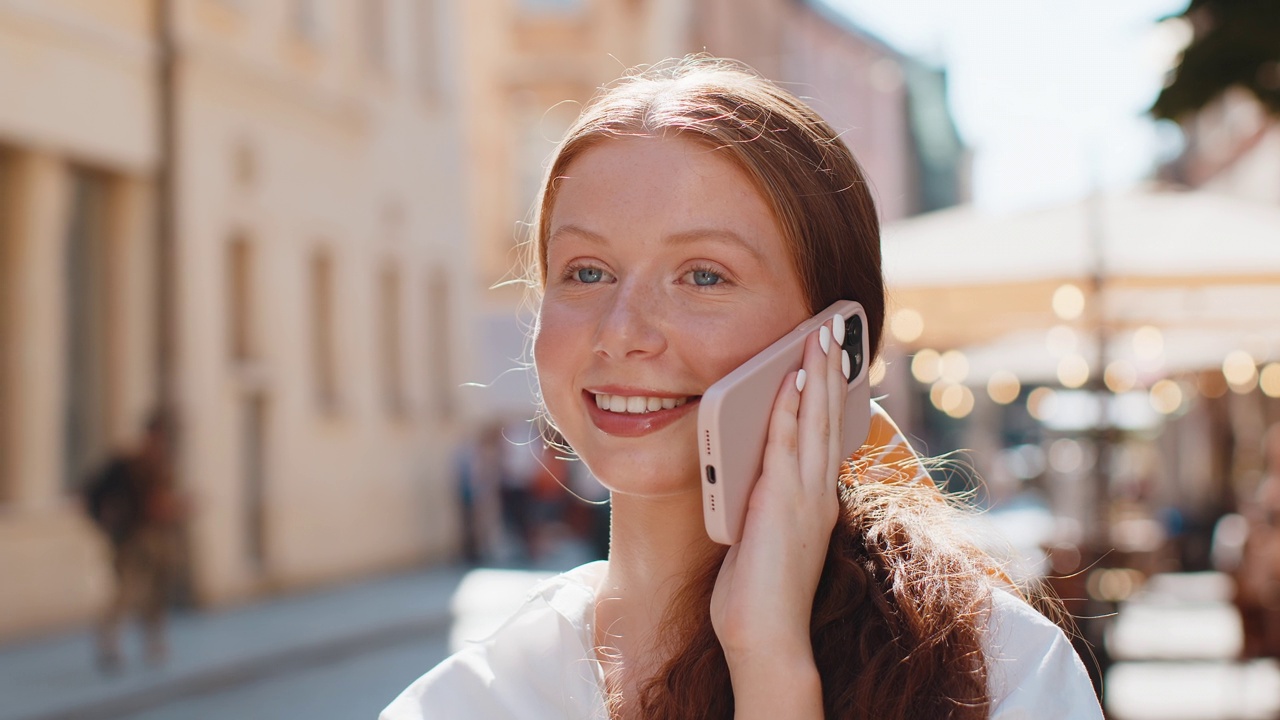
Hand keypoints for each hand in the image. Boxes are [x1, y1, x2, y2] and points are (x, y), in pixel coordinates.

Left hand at [709, 314, 848, 715]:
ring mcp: (805, 497)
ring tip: (821, 335)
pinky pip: (786, 443)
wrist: (766, 637)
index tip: (830, 359)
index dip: (829, 394)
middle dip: (831, 370)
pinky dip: (790, 408)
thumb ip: (762, 499)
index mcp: (814, 502)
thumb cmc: (757, 595)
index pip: (824, 436)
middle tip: (833, 328)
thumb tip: (749, 469)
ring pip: (814, 422)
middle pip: (827, 418)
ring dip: (818, 375)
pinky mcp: (785, 503)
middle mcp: (817, 494)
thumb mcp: (762, 535)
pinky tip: (791, 378)